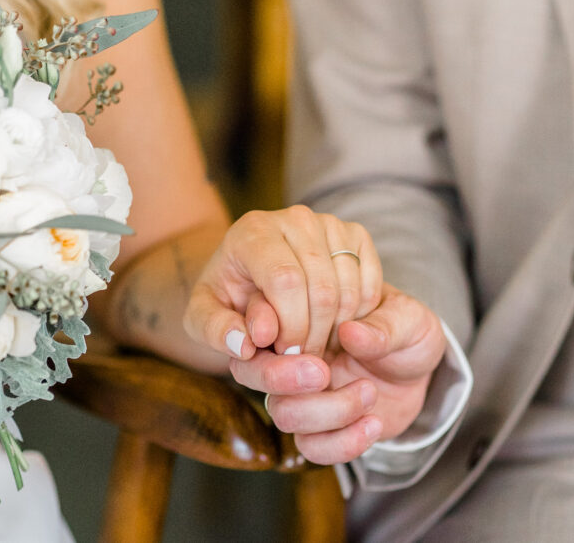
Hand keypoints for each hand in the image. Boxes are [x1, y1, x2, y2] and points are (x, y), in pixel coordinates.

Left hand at [184, 205, 382, 358]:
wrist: (254, 271)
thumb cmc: (230, 295)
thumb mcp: (204, 316)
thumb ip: (214, 330)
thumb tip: (245, 344)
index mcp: (253, 231)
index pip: (285, 280)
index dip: (290, 325)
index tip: (283, 351)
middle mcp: (295, 218)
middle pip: (321, 289)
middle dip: (313, 335)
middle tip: (300, 356)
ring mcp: (329, 223)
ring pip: (348, 291)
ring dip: (335, 332)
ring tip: (312, 343)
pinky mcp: (356, 235)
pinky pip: (369, 287)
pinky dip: (357, 319)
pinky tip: (333, 327)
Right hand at [230, 284, 446, 464]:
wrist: (420, 370)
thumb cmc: (406, 332)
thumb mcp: (409, 321)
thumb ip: (384, 327)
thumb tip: (350, 333)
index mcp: (300, 314)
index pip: (257, 315)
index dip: (258, 323)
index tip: (278, 332)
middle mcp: (290, 355)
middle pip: (251, 371)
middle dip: (279, 377)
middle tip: (323, 372)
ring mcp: (300, 395)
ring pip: (283, 413)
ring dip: (330, 410)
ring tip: (369, 392)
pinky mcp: (318, 429)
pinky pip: (312, 448)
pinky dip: (344, 442)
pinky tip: (373, 424)